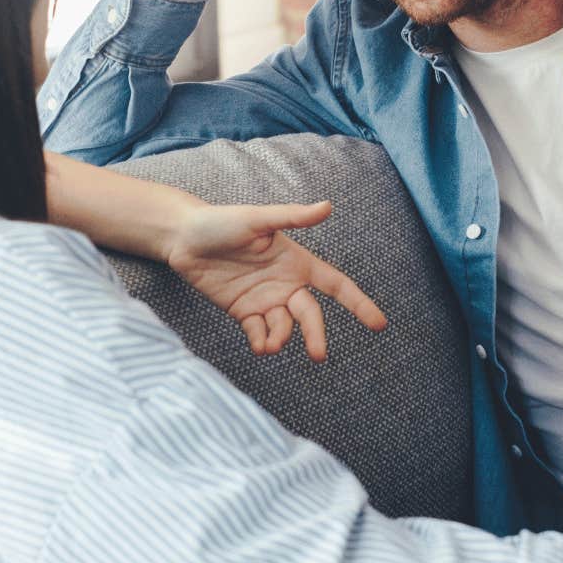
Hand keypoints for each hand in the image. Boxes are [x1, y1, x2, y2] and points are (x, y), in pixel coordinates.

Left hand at [164, 200, 386, 360]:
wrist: (182, 239)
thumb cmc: (221, 221)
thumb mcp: (257, 219)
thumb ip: (292, 217)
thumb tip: (328, 206)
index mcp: (296, 261)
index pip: (335, 285)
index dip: (358, 303)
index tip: (380, 325)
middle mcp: (285, 283)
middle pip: (311, 315)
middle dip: (316, 335)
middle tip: (318, 355)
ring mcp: (264, 300)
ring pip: (284, 329)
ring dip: (280, 339)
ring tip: (268, 343)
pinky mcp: (243, 312)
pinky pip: (260, 334)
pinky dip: (261, 343)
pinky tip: (257, 344)